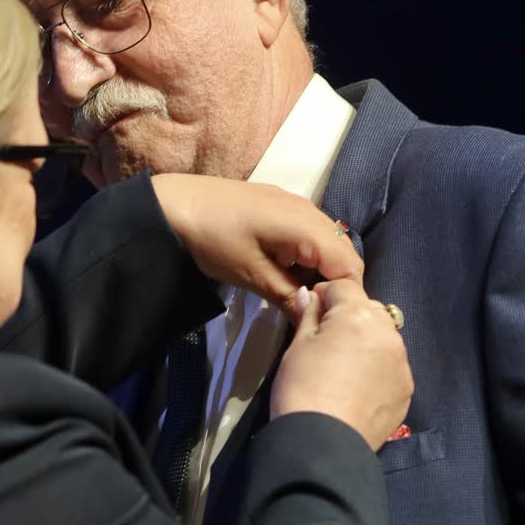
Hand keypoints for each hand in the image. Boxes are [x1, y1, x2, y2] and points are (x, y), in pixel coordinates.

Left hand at [150, 174, 362, 317]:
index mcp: (307, 226)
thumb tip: (316, 320)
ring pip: (327, 243)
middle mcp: (310, 210)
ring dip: (319, 270)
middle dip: (334, 284)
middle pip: (343, 253)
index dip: (346, 295)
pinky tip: (285, 272)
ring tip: (297, 295)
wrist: (174, 204)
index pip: (350, 265)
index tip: (327, 318)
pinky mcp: (280, 206)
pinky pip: (308, 233)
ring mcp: (295, 204)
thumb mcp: (251, 275)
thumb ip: (289, 296)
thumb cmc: (213, 239)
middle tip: (312, 311)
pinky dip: (305, 256)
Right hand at [270, 279, 412, 450]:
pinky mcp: (406, 389)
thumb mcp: (297, 346)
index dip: (324, 296)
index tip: (309, 311)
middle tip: (325, 342)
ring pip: (383, 338)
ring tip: (343, 368)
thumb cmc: (301, 387)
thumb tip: (309, 295)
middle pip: (368, 310)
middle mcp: (388, 333)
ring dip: (366, 342)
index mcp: (358, 315)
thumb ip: (308, 315)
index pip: (343, 287)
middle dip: (349, 318)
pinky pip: (390, 367)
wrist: (323, 442)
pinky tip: (357, 389)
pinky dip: (376, 369)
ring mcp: (402, 363)